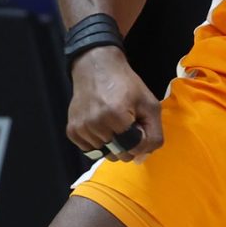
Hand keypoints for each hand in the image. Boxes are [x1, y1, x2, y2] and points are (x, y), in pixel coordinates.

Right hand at [68, 45, 163, 162]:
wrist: (96, 68)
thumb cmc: (126, 85)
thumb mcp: (149, 104)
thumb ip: (154, 134)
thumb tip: (142, 158)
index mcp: (117, 116)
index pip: (134, 149)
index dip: (141, 139)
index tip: (138, 124)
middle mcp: (96, 124)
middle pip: (119, 155)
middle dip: (127, 144)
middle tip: (126, 123)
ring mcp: (81, 128)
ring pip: (105, 154)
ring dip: (112, 143)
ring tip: (112, 121)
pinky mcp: (72, 131)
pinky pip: (90, 150)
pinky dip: (98, 142)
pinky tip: (101, 125)